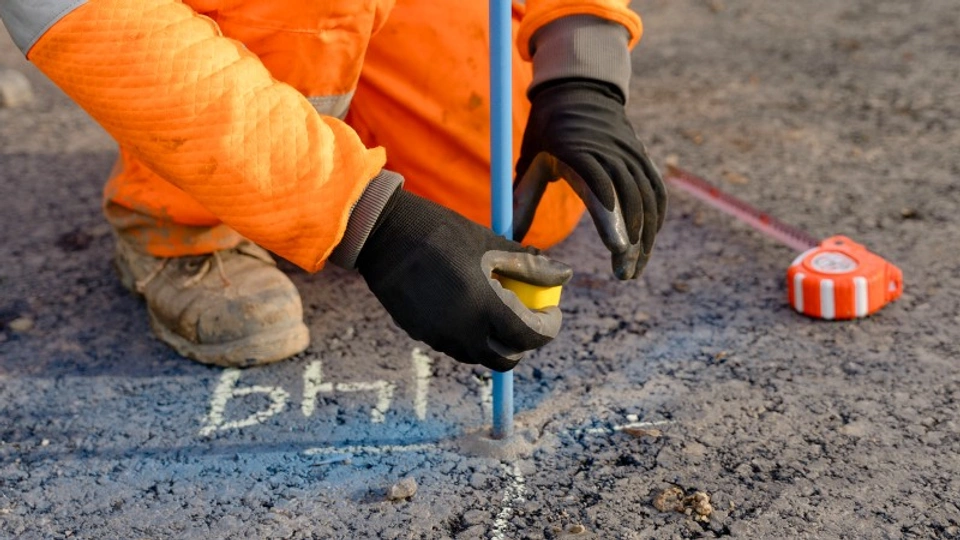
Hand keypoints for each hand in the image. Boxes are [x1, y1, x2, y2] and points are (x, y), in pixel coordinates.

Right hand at [356, 189, 572, 371]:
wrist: (385, 233)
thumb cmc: (442, 232)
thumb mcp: (490, 244)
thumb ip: (529, 265)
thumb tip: (564, 274)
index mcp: (484, 306)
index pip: (530, 335)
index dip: (549, 327)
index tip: (552, 312)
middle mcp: (462, 330)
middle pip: (506, 358)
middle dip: (523, 343)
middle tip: (527, 318)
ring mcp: (438, 336)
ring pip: (479, 355)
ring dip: (496, 341)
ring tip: (497, 310)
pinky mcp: (420, 334)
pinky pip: (455, 345)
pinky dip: (470, 335)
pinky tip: (468, 307)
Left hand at [514, 79, 666, 279]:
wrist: (578, 91)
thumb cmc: (547, 131)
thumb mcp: (529, 162)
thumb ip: (521, 202)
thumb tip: (506, 240)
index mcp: (576, 153)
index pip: (599, 188)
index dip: (610, 219)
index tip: (617, 249)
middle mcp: (608, 152)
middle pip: (629, 200)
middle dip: (632, 241)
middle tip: (625, 275)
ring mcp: (630, 154)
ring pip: (647, 200)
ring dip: (645, 237)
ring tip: (634, 269)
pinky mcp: (642, 157)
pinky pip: (656, 190)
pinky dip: (656, 218)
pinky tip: (647, 243)